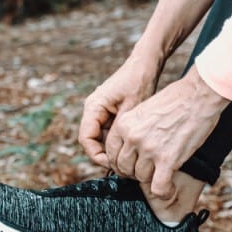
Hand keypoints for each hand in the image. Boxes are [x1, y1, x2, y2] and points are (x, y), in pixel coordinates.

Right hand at [78, 53, 160, 167]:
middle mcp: (93, 110)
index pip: (86, 139)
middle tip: (124, 166)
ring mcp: (100, 111)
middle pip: (91, 141)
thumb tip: (116, 154)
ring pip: (100, 138)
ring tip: (129, 159)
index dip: (96, 156)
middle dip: (105, 155)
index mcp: (93, 107)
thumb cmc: (139, 82)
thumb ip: (120, 132)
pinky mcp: (109, 112)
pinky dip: (117, 141)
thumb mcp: (132, 109)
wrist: (145, 64)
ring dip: (112, 149)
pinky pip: (108, 132)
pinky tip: (131, 148)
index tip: (114, 164)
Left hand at [104, 66, 229, 198]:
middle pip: (124, 168)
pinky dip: (163, 192)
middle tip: (147, 171)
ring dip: (151, 179)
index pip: (111, 153)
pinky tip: (169, 189)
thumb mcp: (143, 110)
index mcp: (124, 124)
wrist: (198, 95)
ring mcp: (149, 149)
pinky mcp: (167, 159)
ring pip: (141, 178)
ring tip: (162, 175)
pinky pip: (158, 187)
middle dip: (134, 173)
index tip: (130, 165)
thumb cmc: (175, 100)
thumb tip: (130, 150)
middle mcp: (133, 137)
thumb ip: (133, 129)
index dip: (120, 162)